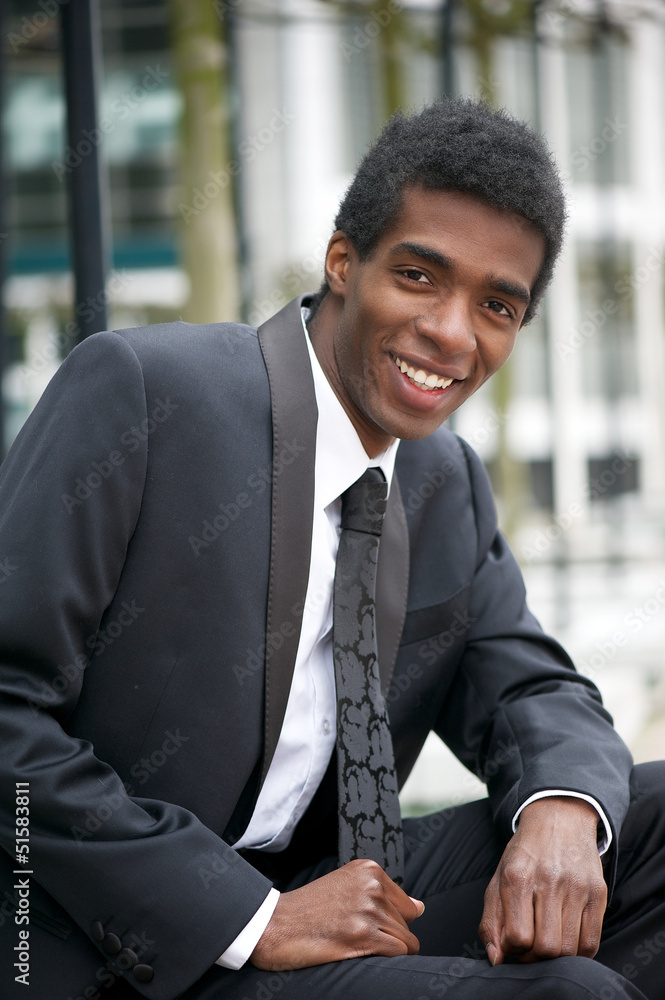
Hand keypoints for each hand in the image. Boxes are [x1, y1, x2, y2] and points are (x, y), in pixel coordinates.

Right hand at [250, 859, 423, 970]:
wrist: (273, 924)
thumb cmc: (307, 910)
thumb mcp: (345, 887)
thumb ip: (383, 894)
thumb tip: (420, 907)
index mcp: (368, 870)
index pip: (408, 905)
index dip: (391, 923)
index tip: (368, 927)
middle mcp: (372, 886)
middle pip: (406, 924)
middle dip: (388, 937)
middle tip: (357, 938)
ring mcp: (368, 910)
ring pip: (405, 941)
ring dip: (386, 951)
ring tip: (357, 946)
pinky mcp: (363, 935)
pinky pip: (397, 953)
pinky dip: (385, 959)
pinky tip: (360, 954)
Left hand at [478, 797, 606, 965]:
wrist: (559, 819)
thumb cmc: (525, 854)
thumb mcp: (499, 879)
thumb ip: (491, 921)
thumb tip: (495, 959)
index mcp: (517, 876)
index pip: (518, 937)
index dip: (513, 948)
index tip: (513, 941)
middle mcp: (549, 880)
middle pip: (546, 948)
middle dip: (534, 957)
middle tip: (530, 946)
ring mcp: (577, 887)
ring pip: (569, 949)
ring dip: (555, 957)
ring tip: (547, 942)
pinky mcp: (598, 892)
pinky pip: (592, 942)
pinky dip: (578, 952)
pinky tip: (566, 939)